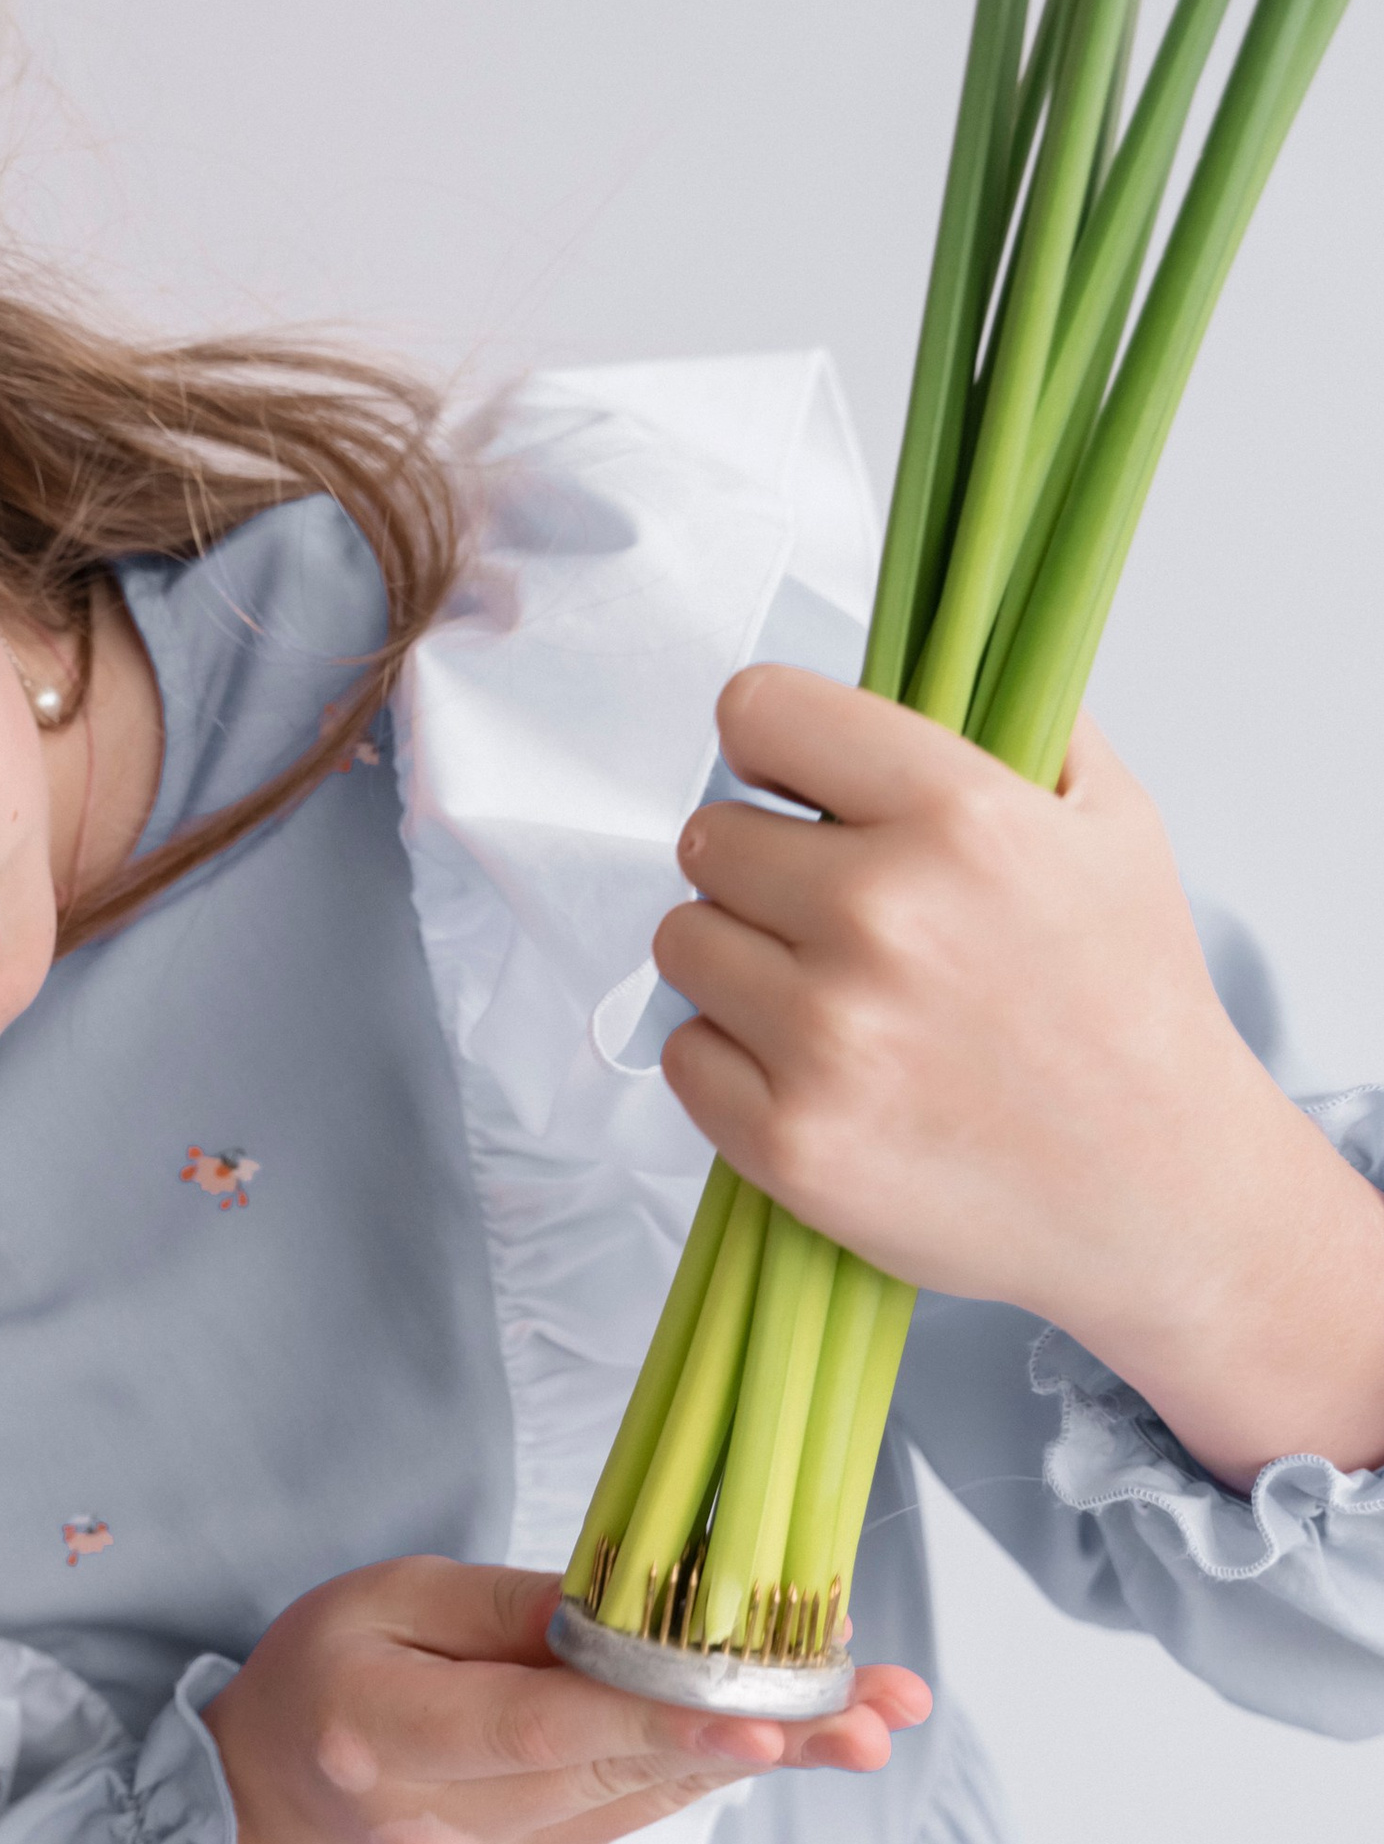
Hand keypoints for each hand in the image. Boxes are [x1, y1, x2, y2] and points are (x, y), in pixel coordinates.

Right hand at [204, 1555, 928, 1843]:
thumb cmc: (330, 1671)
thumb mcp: (388, 1598)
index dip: (659, 1728)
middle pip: (621, 1775)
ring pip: (649, 1798)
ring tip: (878, 1712)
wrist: (283, 1804)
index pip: (542, 1734)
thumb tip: (636, 1608)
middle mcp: (452, 1818)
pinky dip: (715, 1765)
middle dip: (763, 1740)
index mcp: (390, 1734)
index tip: (764, 1727)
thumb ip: (506, 1606)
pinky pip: (638, 1809)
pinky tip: (795, 1730)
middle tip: (878, 1714)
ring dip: (772, 1756)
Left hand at [657, 665, 1383, 1488]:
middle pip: (707, 836)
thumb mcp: (1113, 823)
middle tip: (832, 916)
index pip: (758, 711)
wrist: (1161, 1194)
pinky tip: (818, 1069)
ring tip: (830, 996)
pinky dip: (729, 1060)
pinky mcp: (791, 1139)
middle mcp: (882, 915)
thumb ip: (1016, 717)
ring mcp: (829, 1034)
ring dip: (737, 961)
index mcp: (958, 816)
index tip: (789, 781)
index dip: (768, 744)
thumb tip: (927, 649)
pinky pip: (682, 1052)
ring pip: (682, 941)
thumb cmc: (1131, 1009)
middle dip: (759, 869)